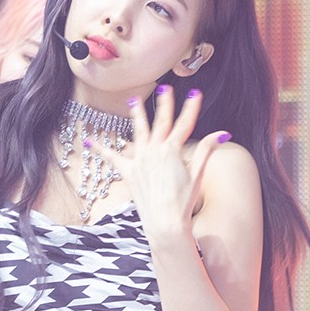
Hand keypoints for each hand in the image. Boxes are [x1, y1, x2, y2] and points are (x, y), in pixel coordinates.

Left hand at [85, 86, 229, 243]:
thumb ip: (206, 150)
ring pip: (138, 131)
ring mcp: (140, 160)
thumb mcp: (197, 175)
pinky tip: (87, 140)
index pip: (184, 123)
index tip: (195, 93)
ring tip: (134, 100)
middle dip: (164, 103)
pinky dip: (100, 148)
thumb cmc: (183, 202)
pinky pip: (112, 157)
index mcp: (172, 150)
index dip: (191, 107)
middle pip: (160, 121)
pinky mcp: (128, 172)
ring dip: (137, 114)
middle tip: (165, 88)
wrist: (165, 223)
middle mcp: (155, 150)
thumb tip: (222, 134)